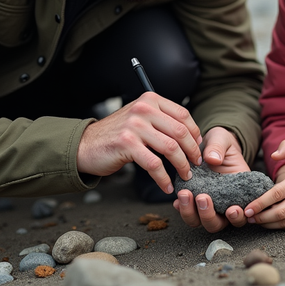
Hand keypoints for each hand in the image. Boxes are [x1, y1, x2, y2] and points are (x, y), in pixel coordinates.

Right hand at [77, 92, 202, 193]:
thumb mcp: (139, 117)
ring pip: (170, 148)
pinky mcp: (126, 144)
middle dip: (192, 152)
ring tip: (184, 176)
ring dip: (181, 166)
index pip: (183, 115)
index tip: (198, 148)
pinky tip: (166, 185)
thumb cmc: (117, 135)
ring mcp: (134, 125)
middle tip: (195, 165)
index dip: (195, 134)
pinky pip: (154, 164)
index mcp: (150, 100)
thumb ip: (161, 120)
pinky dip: (164, 178)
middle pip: (180, 131)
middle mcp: (143, 109)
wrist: (86, 145)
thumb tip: (191, 136)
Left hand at [173, 127, 249, 231]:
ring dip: (191, 213)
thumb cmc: (221, 144)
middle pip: (217, 224)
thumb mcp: (222, 140)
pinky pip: (188, 212)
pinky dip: (181, 209)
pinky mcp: (193, 201)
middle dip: (209, 216)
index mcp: (239, 194)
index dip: (237, 217)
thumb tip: (212, 159)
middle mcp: (223, 204)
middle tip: (202, 198)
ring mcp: (208, 204)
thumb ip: (218, 147)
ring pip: (200, 222)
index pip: (241, 214)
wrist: (209, 144)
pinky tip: (177, 200)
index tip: (232, 209)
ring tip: (185, 195)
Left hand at [242, 141, 284, 230]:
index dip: (260, 202)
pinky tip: (271, 224)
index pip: (277, 193)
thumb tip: (273, 154)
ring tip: (256, 221)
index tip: (248, 207)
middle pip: (280, 212)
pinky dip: (281, 227)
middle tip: (248, 216)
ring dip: (269, 224)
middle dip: (261, 217)